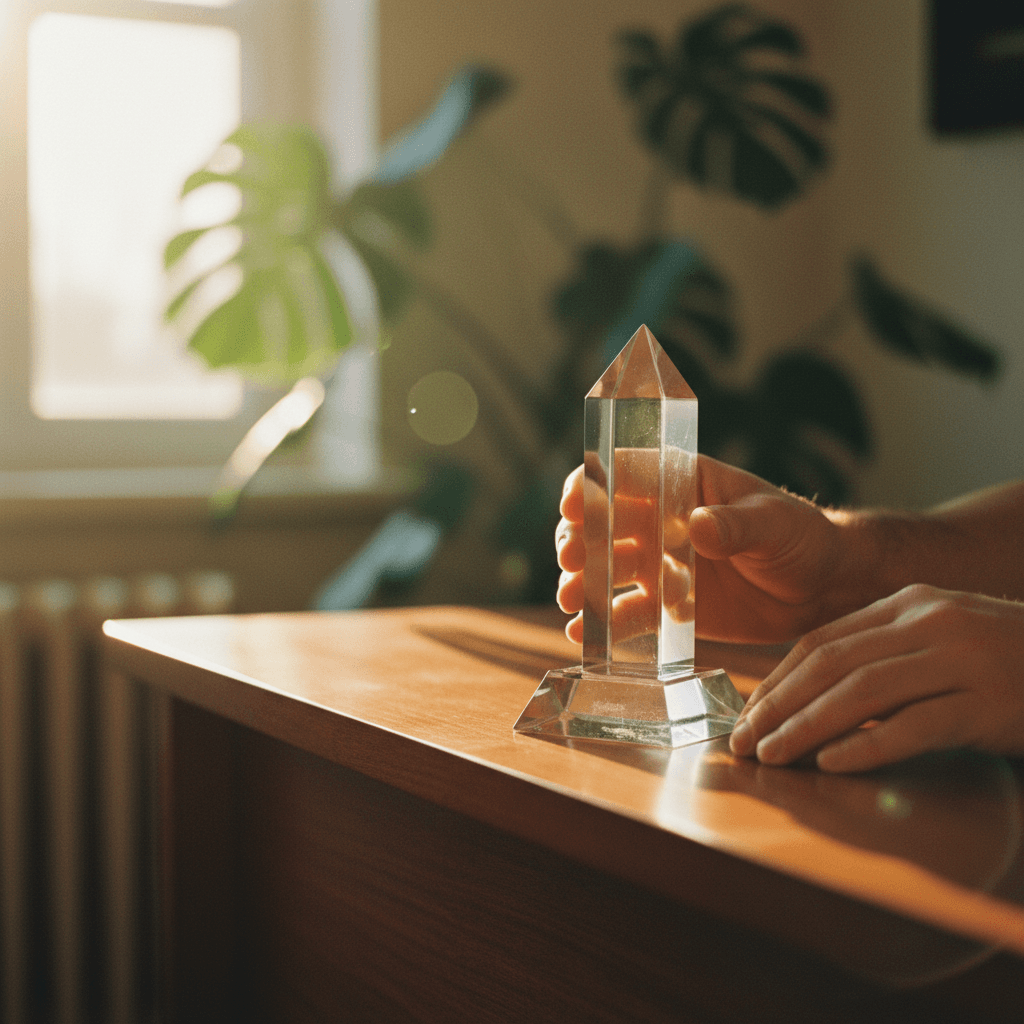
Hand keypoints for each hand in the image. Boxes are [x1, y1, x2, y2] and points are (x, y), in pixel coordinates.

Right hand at [556, 453, 864, 644]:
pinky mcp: (666, 607)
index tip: (573, 504)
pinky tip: (583, 636)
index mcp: (680, 483)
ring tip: (570, 600)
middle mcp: (659, 522)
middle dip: (576, 540)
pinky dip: (602, 625)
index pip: (622, 474)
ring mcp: (658, 565)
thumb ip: (735, 525)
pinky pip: (626, 614)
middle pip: (600, 525)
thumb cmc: (800, 536)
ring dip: (581, 584)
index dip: (590, 484)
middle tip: (570, 561)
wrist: (822, 589)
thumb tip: (698, 526)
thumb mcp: (772, 523)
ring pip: (604, 571)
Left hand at [729, 584, 1023, 771]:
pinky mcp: (988, 702)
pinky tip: (833, 763)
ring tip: (773, 756)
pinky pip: (916, 725)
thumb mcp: (939, 636)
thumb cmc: (1004, 658)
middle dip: (779, 705)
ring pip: (862, 692)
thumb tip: (813, 693)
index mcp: (908, 603)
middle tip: (744, 741)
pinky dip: (868, 745)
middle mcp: (929, 622)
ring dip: (808, 727)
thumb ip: (882, 652)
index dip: (777, 679)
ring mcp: (961, 659)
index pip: (821, 640)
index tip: (748, 713)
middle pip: (832, 664)